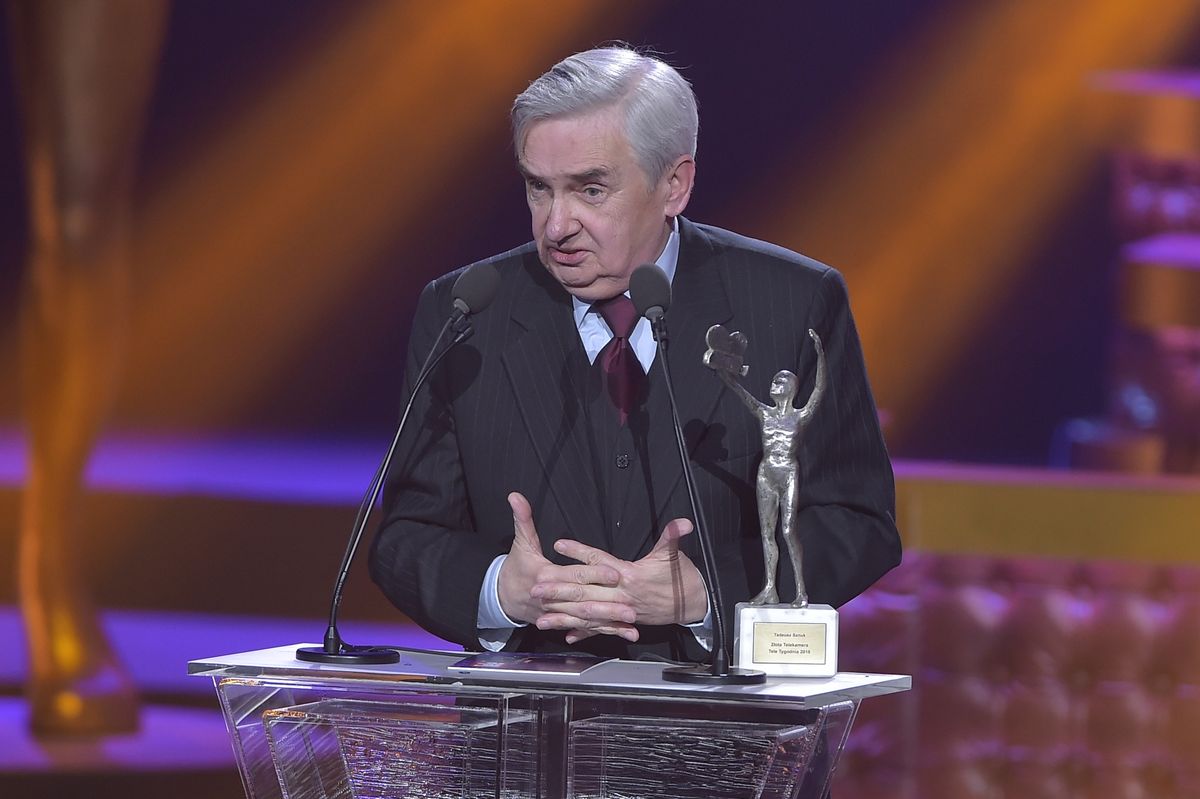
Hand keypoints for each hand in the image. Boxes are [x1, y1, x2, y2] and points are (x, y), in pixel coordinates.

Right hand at [497, 493, 627, 635]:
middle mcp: (554, 598)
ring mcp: (558, 614)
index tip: (614, 573)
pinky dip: (604, 631)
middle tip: (631, 605)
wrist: (502, 598)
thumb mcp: (520, 542)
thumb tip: (516, 497)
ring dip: (610, 623)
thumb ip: (522, 519)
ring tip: (631, 624)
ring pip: (587, 619)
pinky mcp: (563, 622)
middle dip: (608, 604)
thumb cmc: (516, 568)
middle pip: (584, 602)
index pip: (574, 575)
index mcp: (546, 576)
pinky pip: (585, 628)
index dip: (594, 574)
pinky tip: (622, 633)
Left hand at [533, 517, 706, 643]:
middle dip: (559, 590)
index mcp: (629, 575)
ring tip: (541, 618)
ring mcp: (620, 611)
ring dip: (564, 616)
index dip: (579, 552)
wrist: (691, 604)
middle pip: (585, 591)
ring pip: (587, 615)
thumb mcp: (675, 554)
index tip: (559, 544)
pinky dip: (583, 632)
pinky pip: (600, 629)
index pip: (599, 561)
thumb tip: (683, 523)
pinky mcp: (623, 621)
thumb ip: (673, 537)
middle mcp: (621, 595)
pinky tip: (566, 635)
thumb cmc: (681, 577)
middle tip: (536, 588)